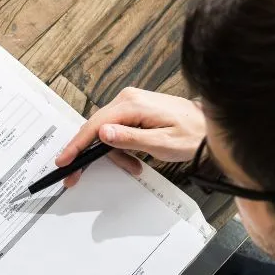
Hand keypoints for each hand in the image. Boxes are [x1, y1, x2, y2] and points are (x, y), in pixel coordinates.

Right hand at [56, 87, 204, 180]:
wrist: (209, 126)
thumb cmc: (192, 135)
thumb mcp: (162, 143)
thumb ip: (130, 139)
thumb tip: (103, 134)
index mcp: (132, 104)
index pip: (95, 126)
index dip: (77, 145)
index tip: (65, 161)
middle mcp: (128, 99)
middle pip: (96, 128)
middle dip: (90, 153)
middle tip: (78, 175)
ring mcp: (130, 102)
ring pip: (105, 131)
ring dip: (112, 153)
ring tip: (132, 167)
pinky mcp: (134, 109)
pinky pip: (116, 129)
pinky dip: (120, 146)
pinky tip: (133, 158)